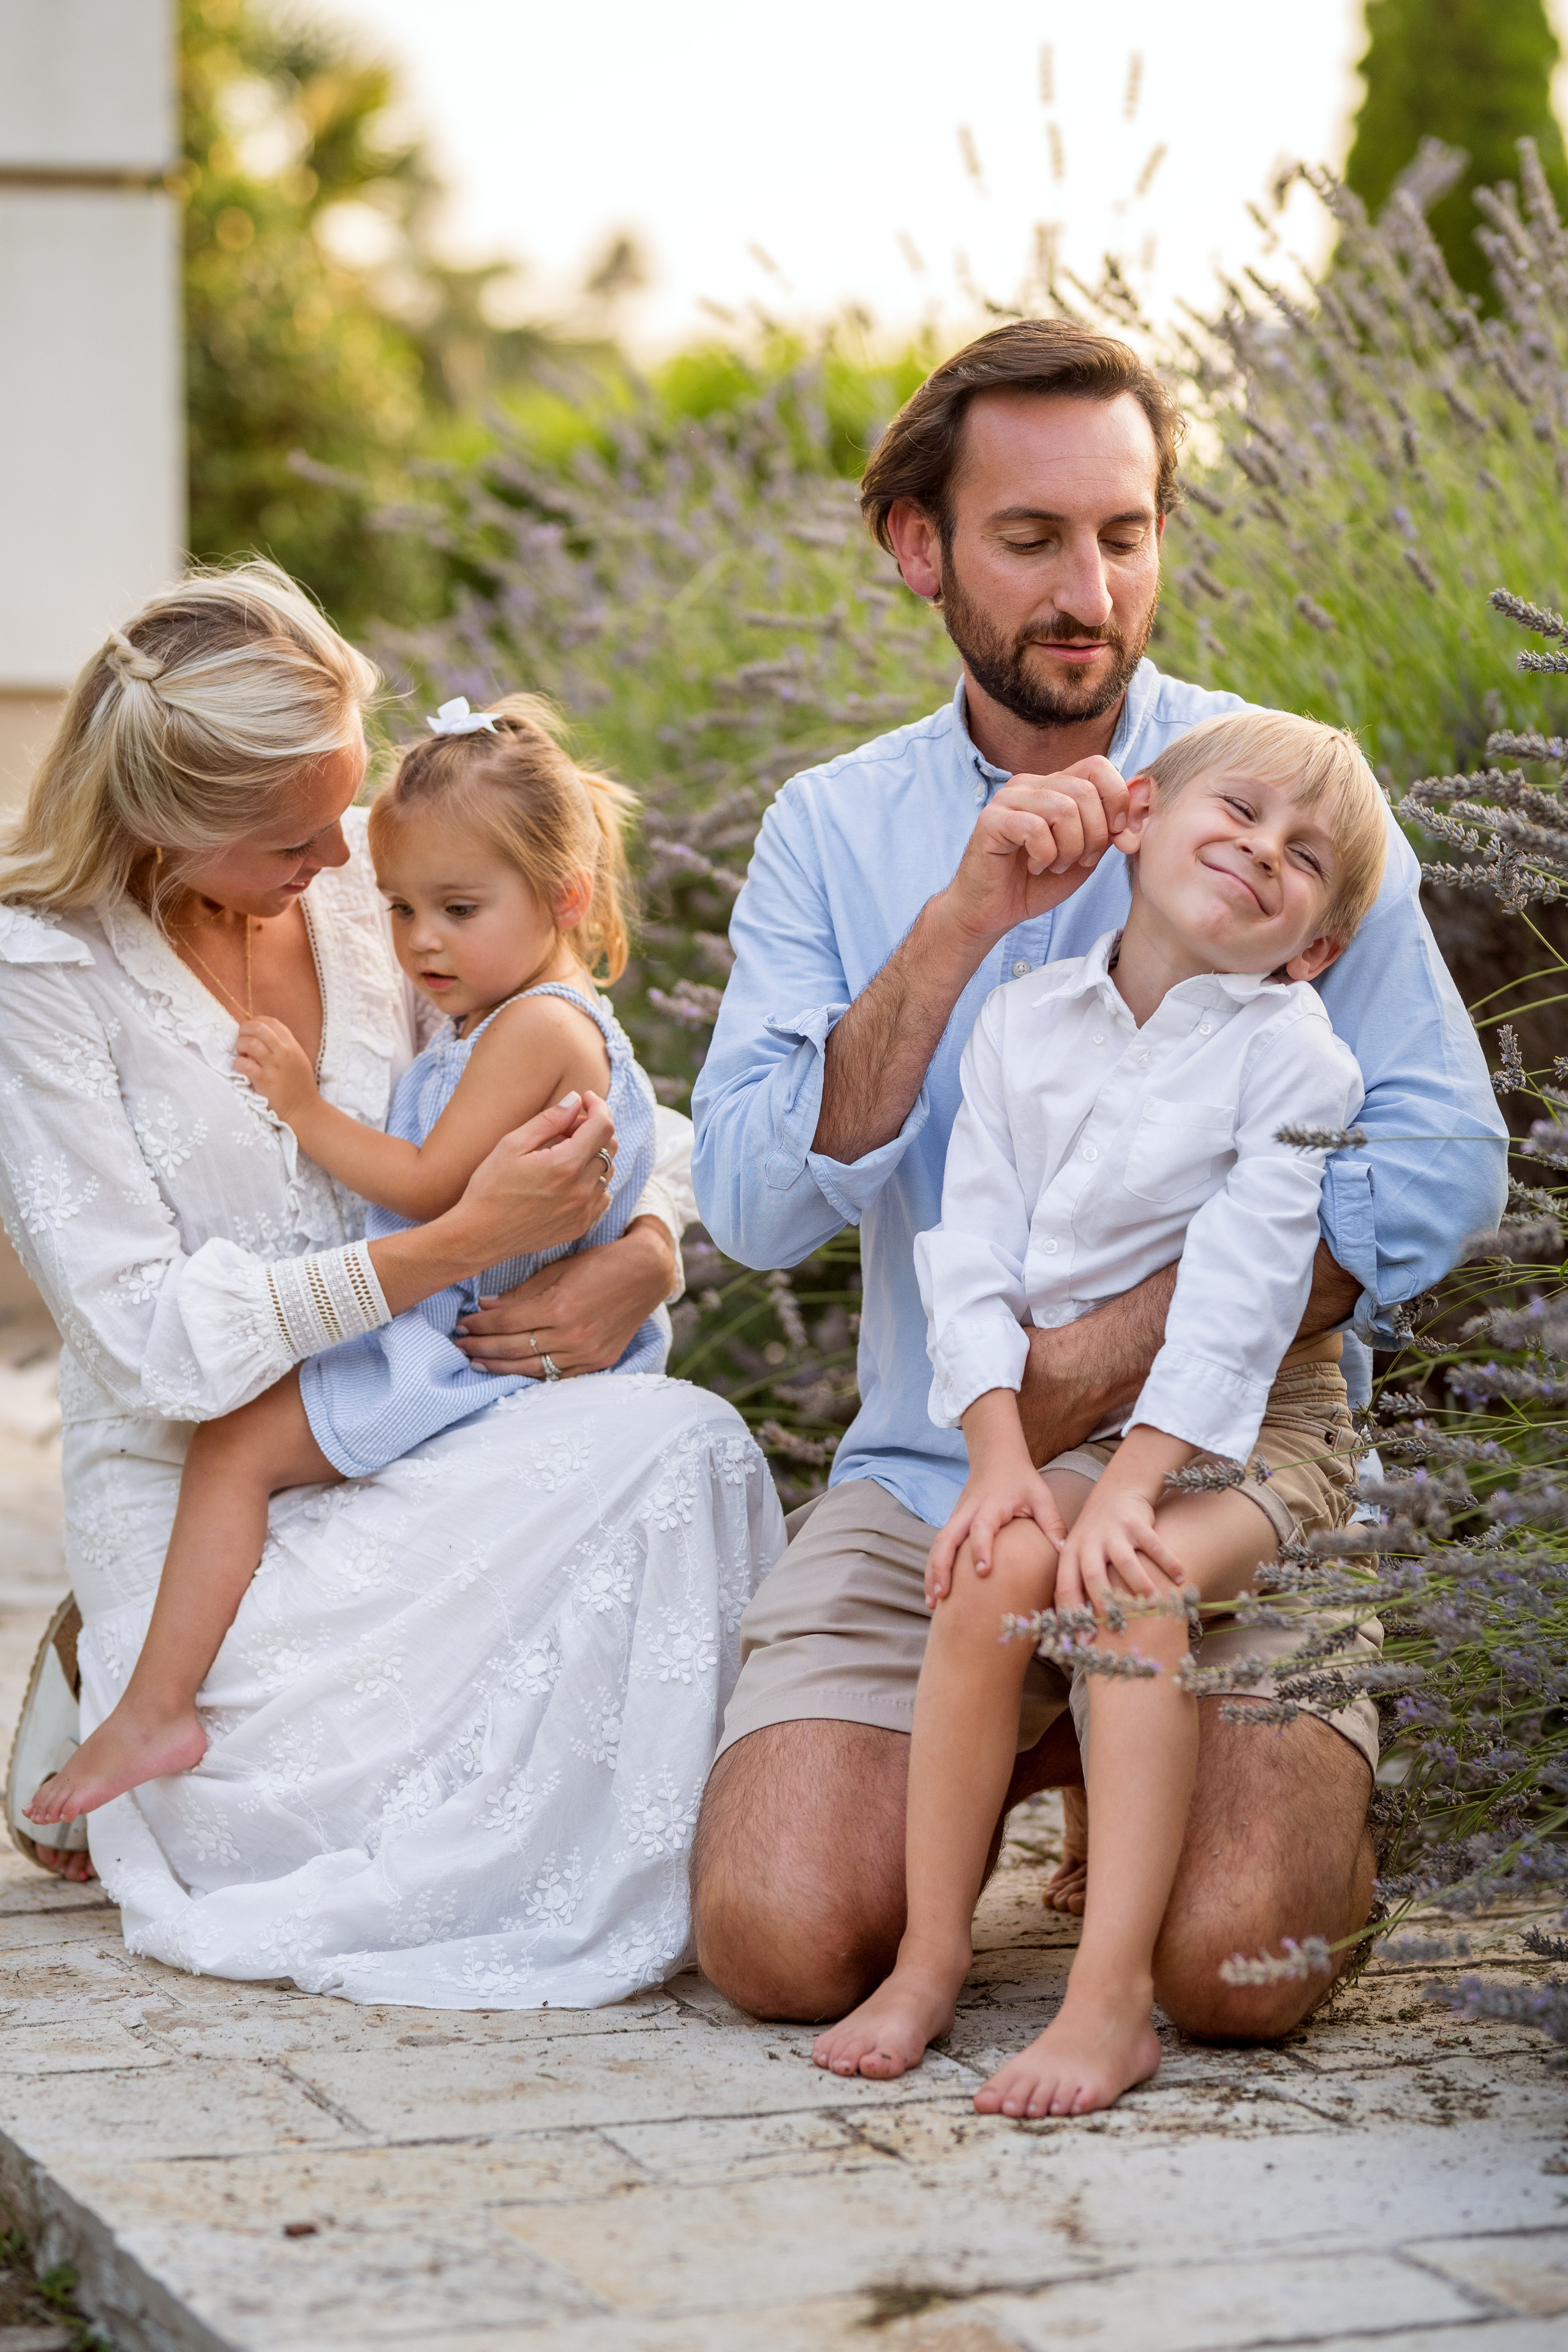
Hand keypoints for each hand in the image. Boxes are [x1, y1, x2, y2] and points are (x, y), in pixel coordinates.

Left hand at [234, 1016, 318, 1121]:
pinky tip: (241, 1067)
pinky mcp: (265, 1081)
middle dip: (244, 1030)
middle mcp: (284, 1053)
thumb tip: (260, 1036)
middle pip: (259, 1028)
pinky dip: (238, 1063)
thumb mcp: (298, 1059)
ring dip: (240, 1045)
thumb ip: (283, 1046)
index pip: (272, 1022)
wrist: (304, 1110)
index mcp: (293, 1045)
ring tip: (241, 1054)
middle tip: (241, 1040)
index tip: (250, 1030)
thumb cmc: (299, 1085)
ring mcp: (274, 1067)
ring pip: (250, 1043)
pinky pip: (245, 1065)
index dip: (256, 1021)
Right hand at [451, 1090, 618, 1267]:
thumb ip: (549, 1120)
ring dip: (592, 1155)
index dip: (598, 1105)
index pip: (603, 1126)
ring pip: (607, 1170)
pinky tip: (567, 1180)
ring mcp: (583, 1211)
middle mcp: (582, 1190)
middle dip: (592, 1128)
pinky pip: (602, 1196)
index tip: (585, 1099)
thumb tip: (576, 1100)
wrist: (479, 1236)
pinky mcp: (580, 1226)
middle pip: (609, 1146)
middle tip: (565, 1127)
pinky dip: (592, 1181)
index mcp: (565, 1165)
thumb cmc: (489, 1188)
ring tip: (561, 1154)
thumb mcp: (512, 1145)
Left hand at [455, 1220, 676, 1375]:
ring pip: (531, 1367)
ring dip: (499, 1366)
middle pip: (513, 1348)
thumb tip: (486, 1307)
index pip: (506, 1322)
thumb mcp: (559, 1268)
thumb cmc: (602, 1262)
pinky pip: (557, 1376)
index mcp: (559, 1307)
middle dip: (481, 1347)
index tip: (461, 1324)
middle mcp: (572, 1334)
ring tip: (477, 1362)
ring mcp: (586, 1352)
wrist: (647, 1273)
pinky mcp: (598, 1361)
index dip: (479, 1325)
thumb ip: (523, 1292)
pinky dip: (532, 1375)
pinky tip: (513, 1372)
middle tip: (458, 1345)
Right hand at [926, 1461, 1066, 1605]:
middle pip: (946, 1539)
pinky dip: (934, 1569)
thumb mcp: (1041, 1496)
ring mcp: (956, 1517)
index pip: (982, 1527)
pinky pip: (939, 1547)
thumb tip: (1064, 1554)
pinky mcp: (953, 1524)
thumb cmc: (1022, 1480)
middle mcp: (968, 1512)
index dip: (981, 1548)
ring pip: (937, 1545)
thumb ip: (1053, 1523)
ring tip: (932, 1603)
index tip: (983, 1571)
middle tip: (942, 1596)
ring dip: (932, 1573)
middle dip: (941, 1567)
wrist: (996, 1457)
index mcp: (991, 1505)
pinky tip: (935, 1593)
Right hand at [940, 758, 1129, 951]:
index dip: (1117, 799)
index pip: (1098, 766)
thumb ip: (1113, 825)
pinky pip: (1035, 829)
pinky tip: (1036, 866)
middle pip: (1085, 790)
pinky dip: (1045, 855)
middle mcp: (1030, 783)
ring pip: (1063, 808)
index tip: (1116, 835)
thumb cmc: (1039, 881)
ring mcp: (1008, 798)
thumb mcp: (1089, 853)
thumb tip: (1145, 792)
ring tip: (1056, 865)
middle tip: (1079, 860)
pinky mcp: (991, 820)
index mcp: (1055, 784)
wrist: (995, 911)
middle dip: (1095, 835)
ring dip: (1070, 848)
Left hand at [1053, 1477, 1186, 1617]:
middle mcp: (1089, 1542)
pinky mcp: (1136, 1522)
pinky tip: (1181, 1578)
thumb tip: (1077, 1628)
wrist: (1117, 1490)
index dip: (1073, 1616)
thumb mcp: (1079, 1553)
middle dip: (1105, 1605)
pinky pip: (1154, 1545)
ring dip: (1140, 1586)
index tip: (1084, 1641)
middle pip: (1093, 1577)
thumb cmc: (1097, 1534)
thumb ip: (1077, 1583)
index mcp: (1070, 1553)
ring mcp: (1113, 1531)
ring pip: (1125, 1563)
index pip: (1066, 1587)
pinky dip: (1169, 1562)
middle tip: (1120, 1627)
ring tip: (1154, 1604)